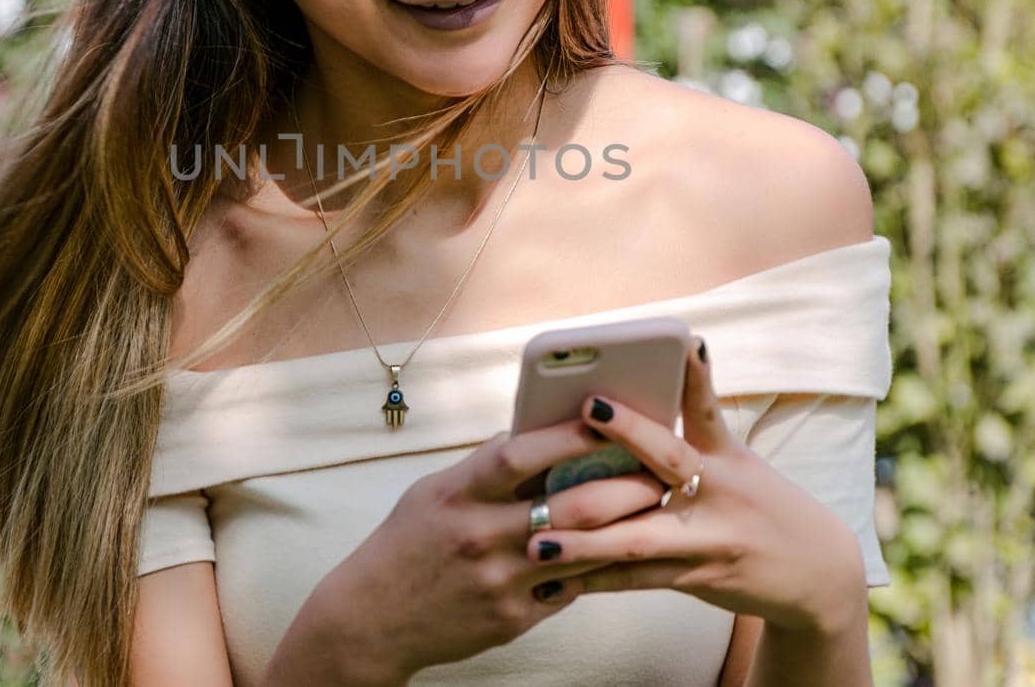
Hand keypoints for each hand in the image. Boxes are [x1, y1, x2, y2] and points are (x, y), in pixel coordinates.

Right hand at [271, 417, 673, 683]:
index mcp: (458, 494)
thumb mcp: (434, 491)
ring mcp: (500, 582)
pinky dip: (598, 566)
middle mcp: (480, 536)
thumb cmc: (407, 542)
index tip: (607, 415)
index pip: (519, 455)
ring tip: (657, 506)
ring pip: (584, 551)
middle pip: (571, 507)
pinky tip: (622, 550)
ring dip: (626, 527)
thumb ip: (483, 465)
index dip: (568, 434)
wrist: (373, 619)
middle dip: (626, 486)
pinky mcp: (513, 619)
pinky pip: (570, 589)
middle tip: (661, 469)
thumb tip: (535, 430)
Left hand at [522, 336, 868, 636]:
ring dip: (585, 540)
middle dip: (629, 434)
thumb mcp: (736, 461)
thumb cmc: (757, 503)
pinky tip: (551, 582)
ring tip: (536, 538)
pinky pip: (635, 581)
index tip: (685, 341)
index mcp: (726, 456)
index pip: (709, 407)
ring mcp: (709, 539)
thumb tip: (622, 402)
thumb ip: (688, 434)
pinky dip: (592, 581)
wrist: (818, 574)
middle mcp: (720, 491)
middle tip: (587, 409)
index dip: (696, 375)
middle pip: (669, 462)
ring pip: (639, 538)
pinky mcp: (696, 578)